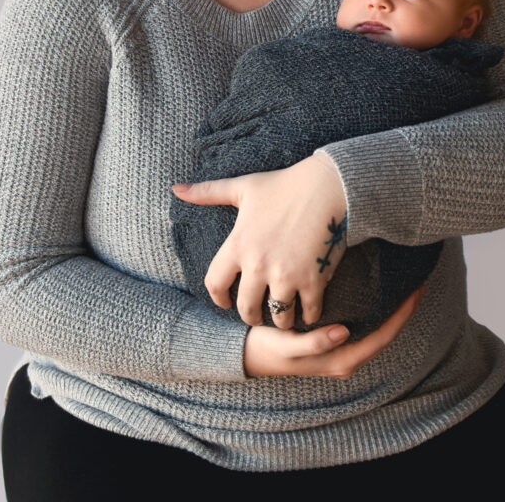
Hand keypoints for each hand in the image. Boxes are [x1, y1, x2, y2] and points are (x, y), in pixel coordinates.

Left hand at [171, 152, 346, 328]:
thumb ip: (208, 192)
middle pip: (246, 308)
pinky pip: (308, 312)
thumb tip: (176, 189)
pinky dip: (309, 317)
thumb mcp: (243, 187)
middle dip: (250, 316)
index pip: (214, 284)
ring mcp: (286, 276)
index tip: (225, 302)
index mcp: (238, 245)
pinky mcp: (313, 280)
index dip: (218, 298)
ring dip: (281, 320)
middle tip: (257, 316)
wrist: (328, 186)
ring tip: (285, 318)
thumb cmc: (284, 184)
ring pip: (278, 316)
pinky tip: (309, 312)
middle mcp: (258, 265)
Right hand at [243, 285, 425, 376]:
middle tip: (417, 278)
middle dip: (403, 307)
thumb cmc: (267, 349)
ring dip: (392, 307)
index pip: (384, 336)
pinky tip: (377, 288)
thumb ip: (313, 342)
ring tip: (403, 280)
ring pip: (377, 327)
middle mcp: (346, 356)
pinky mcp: (334, 338)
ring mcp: (342, 348)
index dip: (403, 313)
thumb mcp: (287, 346)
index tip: (418, 289)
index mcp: (341, 360)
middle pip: (386, 331)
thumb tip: (343, 332)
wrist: (247, 354)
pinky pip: (365, 323)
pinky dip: (376, 306)